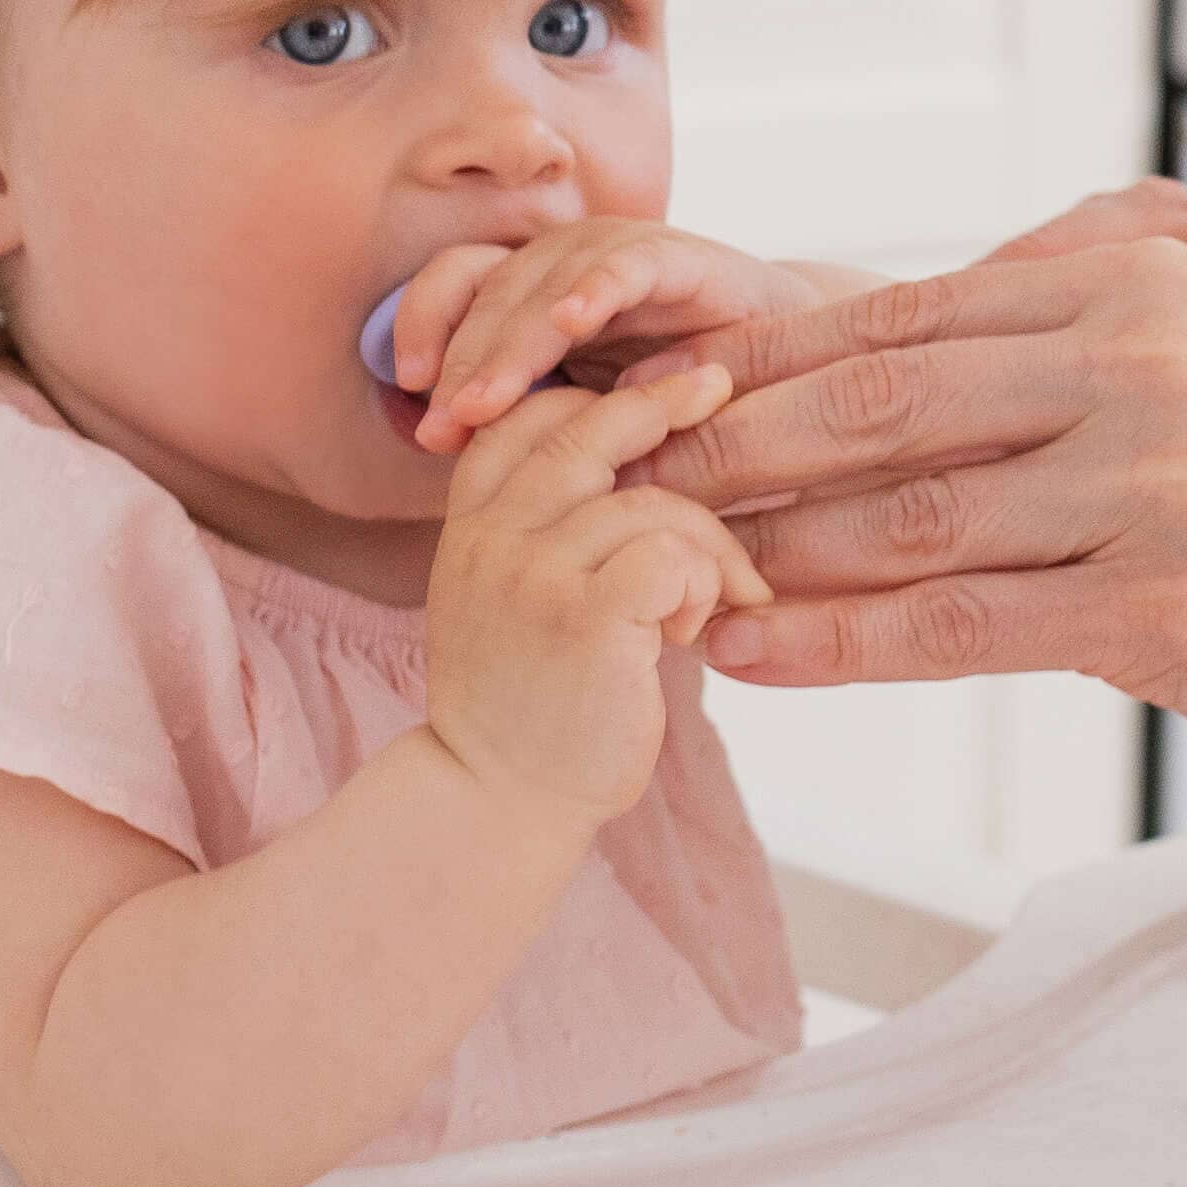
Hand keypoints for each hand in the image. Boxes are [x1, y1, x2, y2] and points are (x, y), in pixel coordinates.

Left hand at [388, 221, 832, 454]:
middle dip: (459, 354)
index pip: (456, 289)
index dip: (423, 333)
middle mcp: (571, 269)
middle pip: (487, 281)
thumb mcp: (595, 433)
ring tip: (486, 399)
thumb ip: (537, 438)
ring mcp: (624, 257)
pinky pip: (629, 262)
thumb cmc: (687, 421)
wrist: (800, 388)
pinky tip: (576, 322)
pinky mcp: (684, 259)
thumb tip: (454, 471)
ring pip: (545, 273)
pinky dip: (598, 288)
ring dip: (511, 337)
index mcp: (537, 300)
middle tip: (444, 423)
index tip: (415, 410)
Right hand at [423, 371, 771, 832]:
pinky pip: (672, 554)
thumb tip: (643, 451)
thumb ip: (551, 526)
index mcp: (471, 525)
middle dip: (662, 401)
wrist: (497, 800)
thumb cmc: (532, 700)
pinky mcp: (582, 618)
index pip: (524, 417)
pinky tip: (690, 631)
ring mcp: (531, 574)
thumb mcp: (516, 596)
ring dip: (705, 548)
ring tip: (709, 605)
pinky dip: (703, 585)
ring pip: (653, 503)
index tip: (656, 386)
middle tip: (715, 385)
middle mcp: (490, 537)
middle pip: (587, 431)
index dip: (593, 394)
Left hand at [658, 235, 1186, 781]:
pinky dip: (834, 642)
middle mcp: (1144, 360)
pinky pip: (954, 623)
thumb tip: (896, 363)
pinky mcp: (1163, 604)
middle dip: (726, 444)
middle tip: (610, 479)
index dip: (765, 357)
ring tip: (654, 576)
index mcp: (1143, 285)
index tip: (658, 389)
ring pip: (901, 514)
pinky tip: (753, 655)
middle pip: (879, 399)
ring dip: (760, 549)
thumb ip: (1073, 344)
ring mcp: (1154, 482)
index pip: (906, 314)